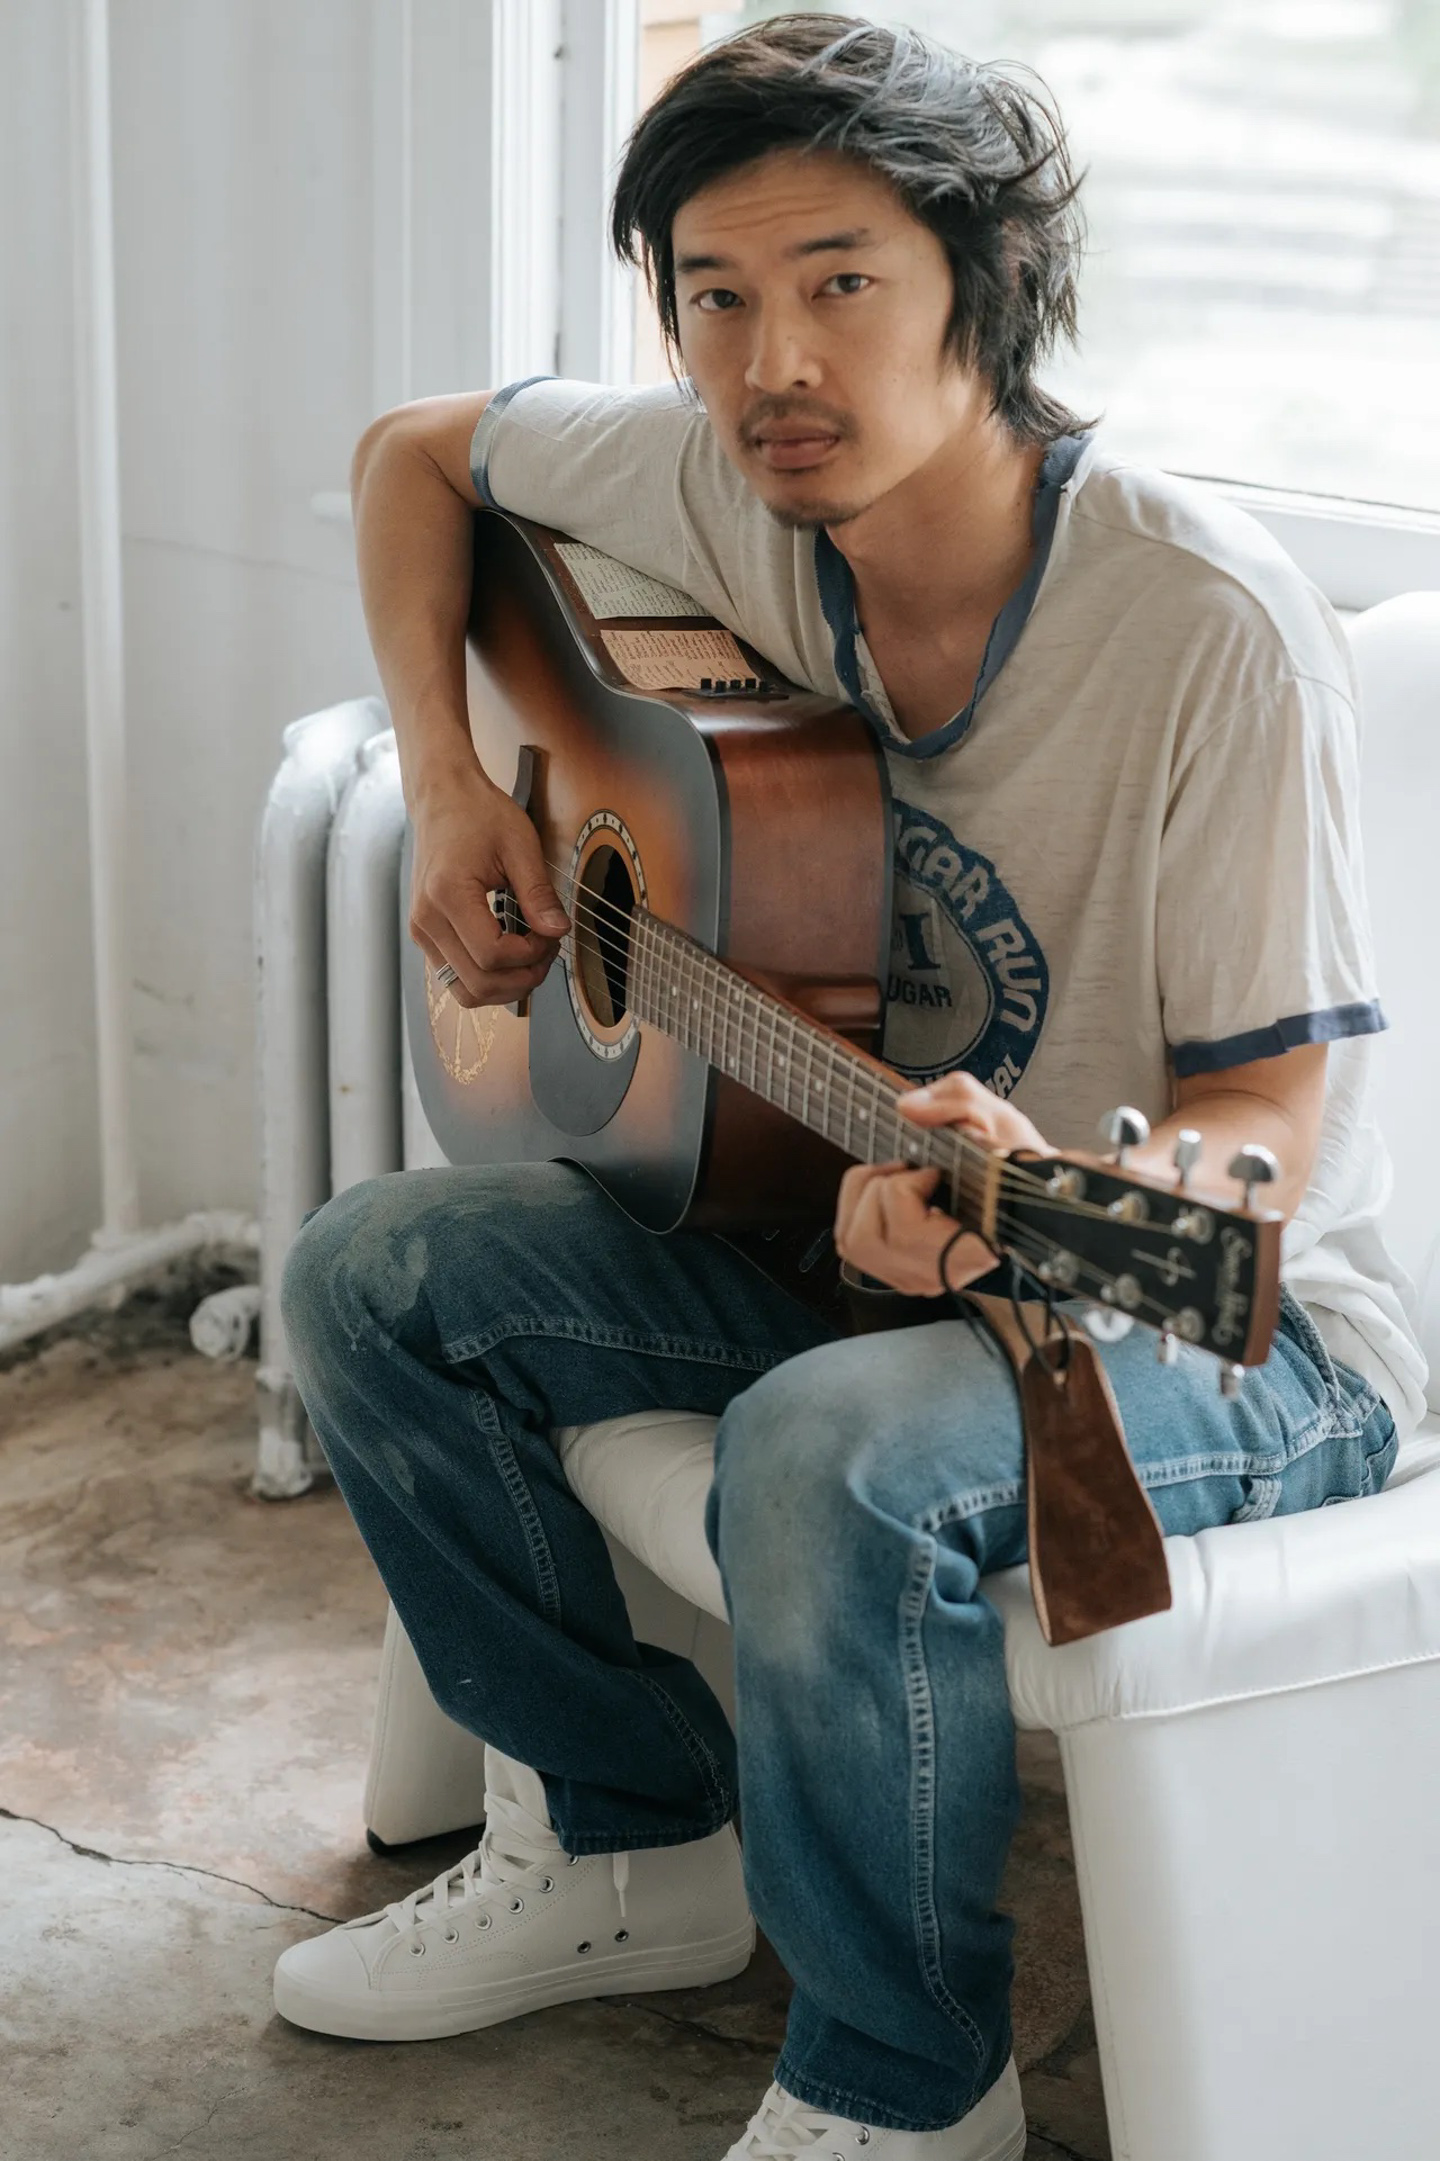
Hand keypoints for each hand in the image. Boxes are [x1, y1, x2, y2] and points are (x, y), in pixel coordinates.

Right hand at [408, 764, 569, 1008]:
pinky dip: (488, 978)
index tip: (550, 934)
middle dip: (523, 977)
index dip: (530, 954)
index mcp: (447, 894)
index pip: (492, 955)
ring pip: (465, 992)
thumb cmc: (478, 815)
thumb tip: (558, 932)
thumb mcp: (520, 846)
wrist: (444, 800)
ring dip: (505, 987)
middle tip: (547, 950)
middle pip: (478, 983)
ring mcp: (422, 932)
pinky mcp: (426, 936)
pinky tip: (510, 955)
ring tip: (530, 957)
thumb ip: (539, 894)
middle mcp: (426, 920)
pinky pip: (456, 978)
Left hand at [834, 1071, 1058, 1298]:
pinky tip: (890, 1194)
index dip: (908, 1185)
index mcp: (970, 1250)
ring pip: (851, 1242)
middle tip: (909, 1171)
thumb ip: (957, 1100)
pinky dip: (859, 1207)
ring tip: (898, 1180)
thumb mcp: (998, 1118)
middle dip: (878, 1188)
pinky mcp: (898, 1273)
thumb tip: (907, 1108)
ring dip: (863, 1196)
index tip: (935, 1170)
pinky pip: (850, 1242)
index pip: (906, 1229)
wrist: (1027, 1198)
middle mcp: (938, 1275)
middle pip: (864, 1237)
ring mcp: (915, 1278)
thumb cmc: (1015, 1166)